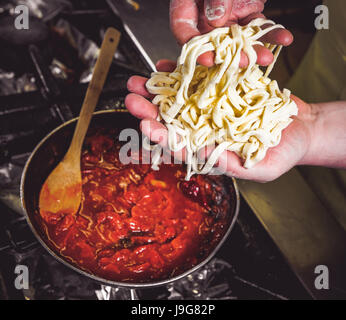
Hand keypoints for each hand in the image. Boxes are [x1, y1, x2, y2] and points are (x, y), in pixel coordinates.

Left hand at [126, 59, 314, 181]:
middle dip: (150, 108)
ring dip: (159, 88)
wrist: (303, 129)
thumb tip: (203, 155)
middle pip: (173, 119)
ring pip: (181, 97)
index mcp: (210, 149)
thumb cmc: (282, 154)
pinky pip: (201, 77)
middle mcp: (207, 127)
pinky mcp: (225, 87)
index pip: (180, 144)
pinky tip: (166, 64)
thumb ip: (232, 164)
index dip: (162, 135)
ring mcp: (213, 106)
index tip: (146, 125)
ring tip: (140, 79)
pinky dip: (184, 70)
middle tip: (131, 97)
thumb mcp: (261, 167)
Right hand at [170, 0, 292, 66]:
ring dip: (254, 49)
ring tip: (267, 56)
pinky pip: (257, 26)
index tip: (209, 59)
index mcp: (187, 6)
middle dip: (231, 55)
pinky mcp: (246, 13)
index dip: (196, 49)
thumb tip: (216, 18)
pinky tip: (283, 38)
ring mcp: (227, 17)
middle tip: (244, 62)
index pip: (184, 32)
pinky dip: (270, 33)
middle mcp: (205, 16)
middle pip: (214, 43)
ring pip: (238, 39)